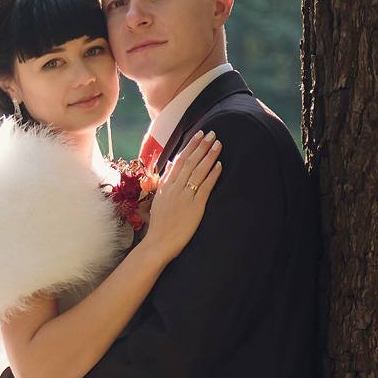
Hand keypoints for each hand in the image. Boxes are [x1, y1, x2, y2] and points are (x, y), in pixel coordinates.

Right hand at [142, 130, 221, 263]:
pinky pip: (205, 187)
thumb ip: (165, 181)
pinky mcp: (195, 206)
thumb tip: (171, 165)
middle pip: (190, 162)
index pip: (180, 160)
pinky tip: (219, 165)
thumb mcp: (158, 200)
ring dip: (209, 156)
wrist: (157, 243)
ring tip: (218, 144)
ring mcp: (185, 196)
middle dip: (202, 146)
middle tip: (212, 134)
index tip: (199, 135)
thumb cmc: (159, 225)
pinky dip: (212, 175)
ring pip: (198, 171)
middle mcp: (175, 188)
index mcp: (166, 186)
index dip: (190, 146)